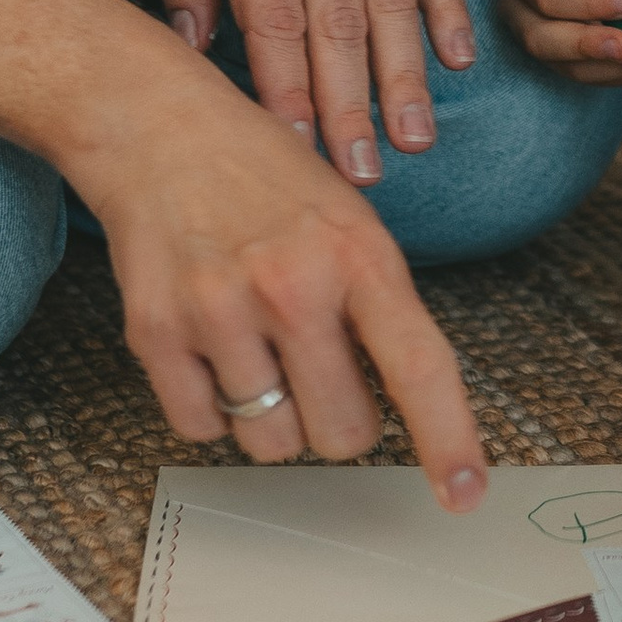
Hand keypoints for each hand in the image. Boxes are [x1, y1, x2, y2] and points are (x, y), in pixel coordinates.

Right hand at [74, 50, 486, 496]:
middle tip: (321, 370)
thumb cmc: (261, 173)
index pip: (419, 367)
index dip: (449, 440)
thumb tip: (406, 400)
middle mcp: (293, 288)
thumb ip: (378, 302)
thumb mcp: (347, 218)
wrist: (158, 128)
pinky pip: (200, 428)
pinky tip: (211, 348)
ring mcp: (220, 313)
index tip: (465, 493)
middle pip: (342, 434)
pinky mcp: (156, 334)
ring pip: (272, 440)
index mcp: (358, 256)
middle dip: (340, 421)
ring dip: (272, 416)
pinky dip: (210, 407)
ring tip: (258, 348)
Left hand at [136, 0, 473, 187]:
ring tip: (416, 139)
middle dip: (352, 108)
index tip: (296, 153)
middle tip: (364, 177)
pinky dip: (449, 5)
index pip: (273, 15)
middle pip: (339, 22)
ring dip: (406, 75)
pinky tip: (458, 59)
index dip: (288, 90)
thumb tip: (193, 43)